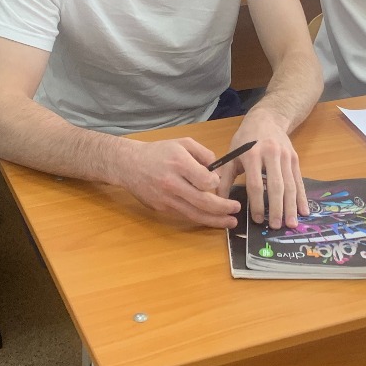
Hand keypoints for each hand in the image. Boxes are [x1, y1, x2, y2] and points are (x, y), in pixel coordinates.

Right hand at [120, 138, 239, 228]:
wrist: (129, 164)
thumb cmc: (159, 152)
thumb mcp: (183, 143)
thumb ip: (204, 154)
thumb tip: (218, 172)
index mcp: (179, 163)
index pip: (205, 180)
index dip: (216, 184)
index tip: (217, 182)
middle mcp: (172, 183)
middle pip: (203, 201)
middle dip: (223, 208)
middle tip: (236, 209)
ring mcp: (166, 198)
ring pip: (195, 214)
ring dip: (215, 220)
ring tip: (230, 222)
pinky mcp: (161, 208)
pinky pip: (184, 215)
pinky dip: (199, 218)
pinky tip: (211, 218)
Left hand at [215, 110, 305, 228]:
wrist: (268, 118)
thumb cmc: (246, 138)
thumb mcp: (232, 154)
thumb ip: (225, 177)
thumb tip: (218, 199)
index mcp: (252, 154)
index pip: (256, 183)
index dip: (257, 203)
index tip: (257, 219)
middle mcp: (271, 155)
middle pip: (276, 186)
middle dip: (276, 208)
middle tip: (275, 227)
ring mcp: (286, 156)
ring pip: (290, 185)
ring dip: (291, 206)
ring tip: (291, 224)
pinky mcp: (295, 158)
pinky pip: (299, 180)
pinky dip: (302, 197)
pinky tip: (303, 211)